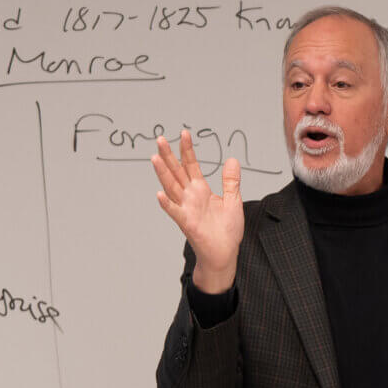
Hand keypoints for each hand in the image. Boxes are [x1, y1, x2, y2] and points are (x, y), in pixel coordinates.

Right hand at [152, 130, 241, 293]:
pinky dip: (167, 203)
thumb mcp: (233, 200)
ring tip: (155, 158)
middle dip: (168, 155)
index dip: (186, 149)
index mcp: (200, 190)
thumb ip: (230, 181)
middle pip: (176, 172)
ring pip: (172, 188)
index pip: (191, 165)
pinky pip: (175, 212)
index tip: (183, 133)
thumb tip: (232, 159)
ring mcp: (186, 209)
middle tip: (160, 138)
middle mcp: (190, 197)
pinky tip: (159, 194)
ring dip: (163, 174)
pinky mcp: (187, 223)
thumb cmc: (226, 230)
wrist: (225, 253)